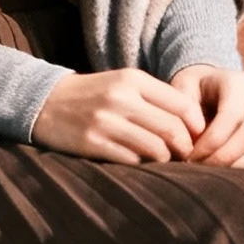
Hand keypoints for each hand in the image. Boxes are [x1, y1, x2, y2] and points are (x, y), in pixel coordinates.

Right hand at [31, 68, 200, 164]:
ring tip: (163, 160)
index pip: (182, 104)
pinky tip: (138, 161)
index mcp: (133, 79)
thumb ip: (156, 98)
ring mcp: (106, 121)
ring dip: (165, 159)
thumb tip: (194, 125)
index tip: (197, 136)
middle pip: (172, 129)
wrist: (46, 101)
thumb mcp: (123, 84)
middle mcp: (121, 98)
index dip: (196, 125)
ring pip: (156, 148)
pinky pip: (132, 160)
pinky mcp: (92, 143)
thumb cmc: (94, 95)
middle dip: (185, 147)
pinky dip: (141, 164)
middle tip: (184, 155)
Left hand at [169, 67, 243, 168]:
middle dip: (222, 157)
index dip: (212, 141)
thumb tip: (197, 136)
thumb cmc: (193, 90)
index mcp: (236, 81)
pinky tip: (222, 168)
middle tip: (197, 167)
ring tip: (207, 169)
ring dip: (233, 165)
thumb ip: (186, 110)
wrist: (211, 85)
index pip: (232, 115)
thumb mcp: (181, 90)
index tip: (190, 156)